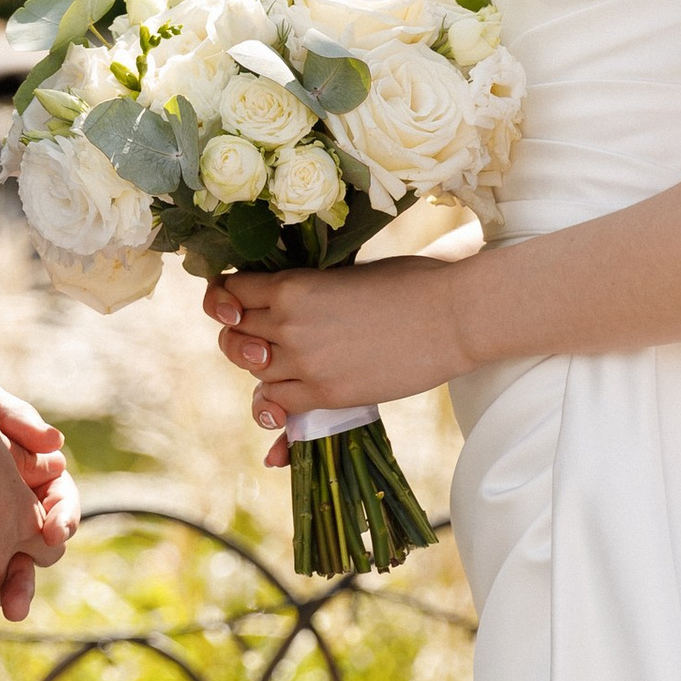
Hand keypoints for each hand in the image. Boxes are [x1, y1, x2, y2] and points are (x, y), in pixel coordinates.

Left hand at [205, 259, 469, 468]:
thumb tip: (277, 299)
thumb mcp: (343, 274)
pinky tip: (282, 400)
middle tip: (259, 335)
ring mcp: (305, 364)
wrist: (451, 318)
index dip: (228, 298)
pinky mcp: (326, 396)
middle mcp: (288, 324)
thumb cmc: (407, 283)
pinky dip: (274, 404)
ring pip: (253, 372)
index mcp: (291, 285)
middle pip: (233, 334)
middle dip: (240, 334)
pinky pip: (277, 406)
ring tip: (283, 360)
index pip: (230, 291)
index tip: (236, 302)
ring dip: (263, 367)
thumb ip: (305, 290)